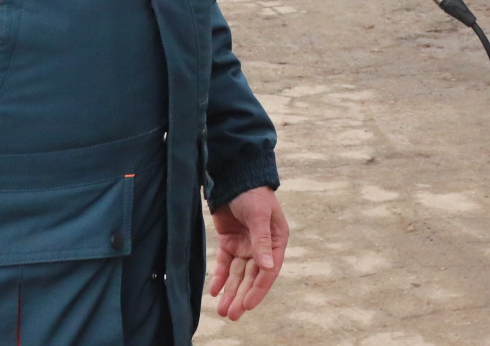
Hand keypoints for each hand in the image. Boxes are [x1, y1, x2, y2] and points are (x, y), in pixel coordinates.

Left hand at [208, 186, 287, 320]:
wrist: (234, 176)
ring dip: (230, 291)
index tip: (247, 305)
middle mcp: (262, 247)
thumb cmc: (253, 193)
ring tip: (222, 311)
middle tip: (232, 315)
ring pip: (238, 275)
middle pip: (252, 277)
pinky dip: (219, 277)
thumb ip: (262, 241)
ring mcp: (245, 245)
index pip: (268, 271)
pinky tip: (213, 291)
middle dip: (242, 296)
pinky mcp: (230, 242)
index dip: (258, 289)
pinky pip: (225, 264)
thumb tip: (268, 268)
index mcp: (276, 241)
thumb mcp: (259, 215)